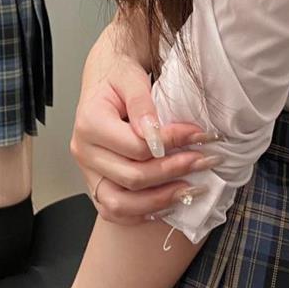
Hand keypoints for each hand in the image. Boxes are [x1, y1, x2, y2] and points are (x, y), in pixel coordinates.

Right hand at [71, 52, 218, 224]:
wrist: (106, 77)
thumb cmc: (119, 75)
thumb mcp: (132, 78)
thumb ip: (142, 104)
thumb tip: (154, 134)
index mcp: (89, 123)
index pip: (136, 147)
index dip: (171, 144)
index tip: (198, 135)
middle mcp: (84, 152)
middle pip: (131, 178)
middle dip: (173, 171)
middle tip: (204, 160)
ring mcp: (88, 171)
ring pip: (120, 204)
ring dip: (160, 200)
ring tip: (191, 189)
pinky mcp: (96, 183)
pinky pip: (115, 210)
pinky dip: (142, 212)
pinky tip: (169, 202)